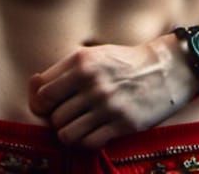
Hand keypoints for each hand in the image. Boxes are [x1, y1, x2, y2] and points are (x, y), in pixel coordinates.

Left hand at [27, 36, 197, 148]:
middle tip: (70, 114)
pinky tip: (94, 131)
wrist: (164, 69)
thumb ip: (63, 71)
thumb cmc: (122, 63)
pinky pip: (88, 143)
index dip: (40, 103)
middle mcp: (92, 82)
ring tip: (80, 124)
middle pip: (53, 116)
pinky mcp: (122, 124)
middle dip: (57, 119)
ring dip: (70, 133)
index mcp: (82, 62)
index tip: (49, 105)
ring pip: (66, 134)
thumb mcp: (93, 55)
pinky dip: (86, 141)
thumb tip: (33, 87)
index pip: (42, 93)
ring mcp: (107, 104)